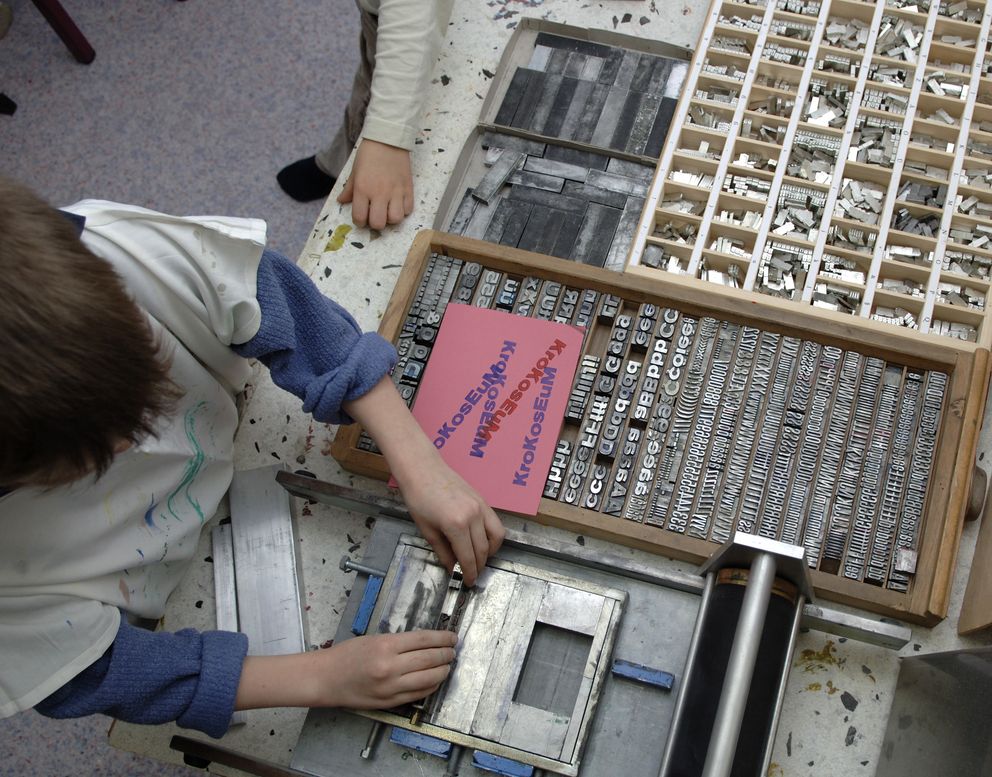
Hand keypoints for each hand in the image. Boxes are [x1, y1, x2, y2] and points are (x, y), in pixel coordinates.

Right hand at [235, 630, 456, 710]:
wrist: (326, 678)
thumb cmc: (347, 655)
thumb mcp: (373, 639)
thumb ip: (399, 642)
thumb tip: (426, 642)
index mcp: (386, 646)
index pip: (423, 640)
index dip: (442, 638)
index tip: (452, 636)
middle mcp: (390, 667)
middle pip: (429, 659)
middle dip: (446, 654)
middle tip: (453, 650)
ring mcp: (391, 687)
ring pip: (428, 679)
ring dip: (442, 671)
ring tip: (448, 665)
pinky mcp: (389, 702)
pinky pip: (418, 694)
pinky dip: (431, 686)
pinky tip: (435, 680)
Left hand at [337, 139, 413, 229]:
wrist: (388, 139)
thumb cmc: (368, 154)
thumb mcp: (354, 171)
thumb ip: (349, 189)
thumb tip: (341, 201)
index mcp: (363, 189)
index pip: (360, 217)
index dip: (360, 222)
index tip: (362, 217)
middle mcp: (379, 193)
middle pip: (379, 223)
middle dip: (375, 223)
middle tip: (375, 215)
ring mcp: (396, 192)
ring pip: (395, 219)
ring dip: (391, 218)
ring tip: (388, 211)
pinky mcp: (408, 188)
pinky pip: (408, 209)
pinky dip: (403, 210)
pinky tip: (398, 204)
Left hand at [397, 452, 505, 586]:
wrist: (423, 469)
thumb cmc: (418, 498)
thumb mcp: (427, 530)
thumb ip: (443, 552)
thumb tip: (453, 568)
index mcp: (456, 525)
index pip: (469, 557)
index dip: (469, 573)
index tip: (468, 582)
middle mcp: (473, 516)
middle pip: (483, 550)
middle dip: (479, 565)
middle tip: (471, 573)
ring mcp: (481, 507)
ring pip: (496, 537)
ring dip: (490, 552)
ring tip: (479, 559)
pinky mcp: (484, 501)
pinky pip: (495, 524)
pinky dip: (493, 537)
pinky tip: (482, 541)